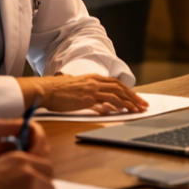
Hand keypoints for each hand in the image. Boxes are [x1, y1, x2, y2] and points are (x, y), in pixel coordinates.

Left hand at [0, 115, 49, 183]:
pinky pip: (29, 174)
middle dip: (39, 156)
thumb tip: (25, 124)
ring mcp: (18, 159)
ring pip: (38, 162)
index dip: (39, 142)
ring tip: (23, 175)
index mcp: (16, 130)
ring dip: (36, 167)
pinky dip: (29, 177)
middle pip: (42, 147)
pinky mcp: (15, 173)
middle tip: (29, 167)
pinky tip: (19, 181)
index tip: (31, 153)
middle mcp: (20, 144)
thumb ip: (5, 125)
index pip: (37, 133)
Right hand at [18, 74, 148, 114]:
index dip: (127, 91)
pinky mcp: (88, 97)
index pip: (115, 83)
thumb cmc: (56, 91)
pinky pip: (108, 100)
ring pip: (118, 94)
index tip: (135, 98)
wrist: (45, 89)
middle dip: (134, 96)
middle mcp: (94, 81)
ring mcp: (92, 88)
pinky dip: (118, 105)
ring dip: (130, 102)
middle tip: (143, 105)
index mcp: (92, 78)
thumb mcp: (75, 90)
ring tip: (139, 110)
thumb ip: (87, 94)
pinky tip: (124, 111)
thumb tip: (97, 103)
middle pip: (120, 87)